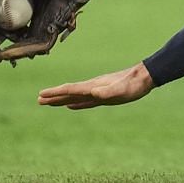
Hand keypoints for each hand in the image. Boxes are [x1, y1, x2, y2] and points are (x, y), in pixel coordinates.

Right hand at [38, 62, 154, 109]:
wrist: (145, 78)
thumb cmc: (134, 84)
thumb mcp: (122, 90)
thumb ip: (108, 92)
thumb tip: (93, 93)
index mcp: (93, 86)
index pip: (71, 89)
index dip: (56, 93)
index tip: (41, 95)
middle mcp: (93, 88)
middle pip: (69, 93)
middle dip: (54, 97)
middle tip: (38, 100)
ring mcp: (98, 91)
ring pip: (75, 97)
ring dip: (61, 100)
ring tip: (49, 102)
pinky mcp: (104, 96)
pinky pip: (86, 100)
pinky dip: (76, 103)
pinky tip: (70, 105)